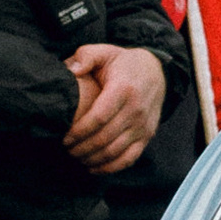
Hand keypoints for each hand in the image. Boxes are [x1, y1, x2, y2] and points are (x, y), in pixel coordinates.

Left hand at [62, 43, 164, 174]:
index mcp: (124, 89)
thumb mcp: (104, 51)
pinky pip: (129, 158)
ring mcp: (144, 125)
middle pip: (105, 138)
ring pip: (116, 151)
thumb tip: (72, 70)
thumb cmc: (123, 63)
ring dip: (93, 158)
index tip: (64, 137)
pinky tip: (93, 167)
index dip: (79, 131)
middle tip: (65, 149)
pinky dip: (111, 167)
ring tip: (75, 156)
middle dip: (82, 148)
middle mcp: (136, 110)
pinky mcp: (148, 135)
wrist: (156, 71)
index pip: (99, 117)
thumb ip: (85, 56)